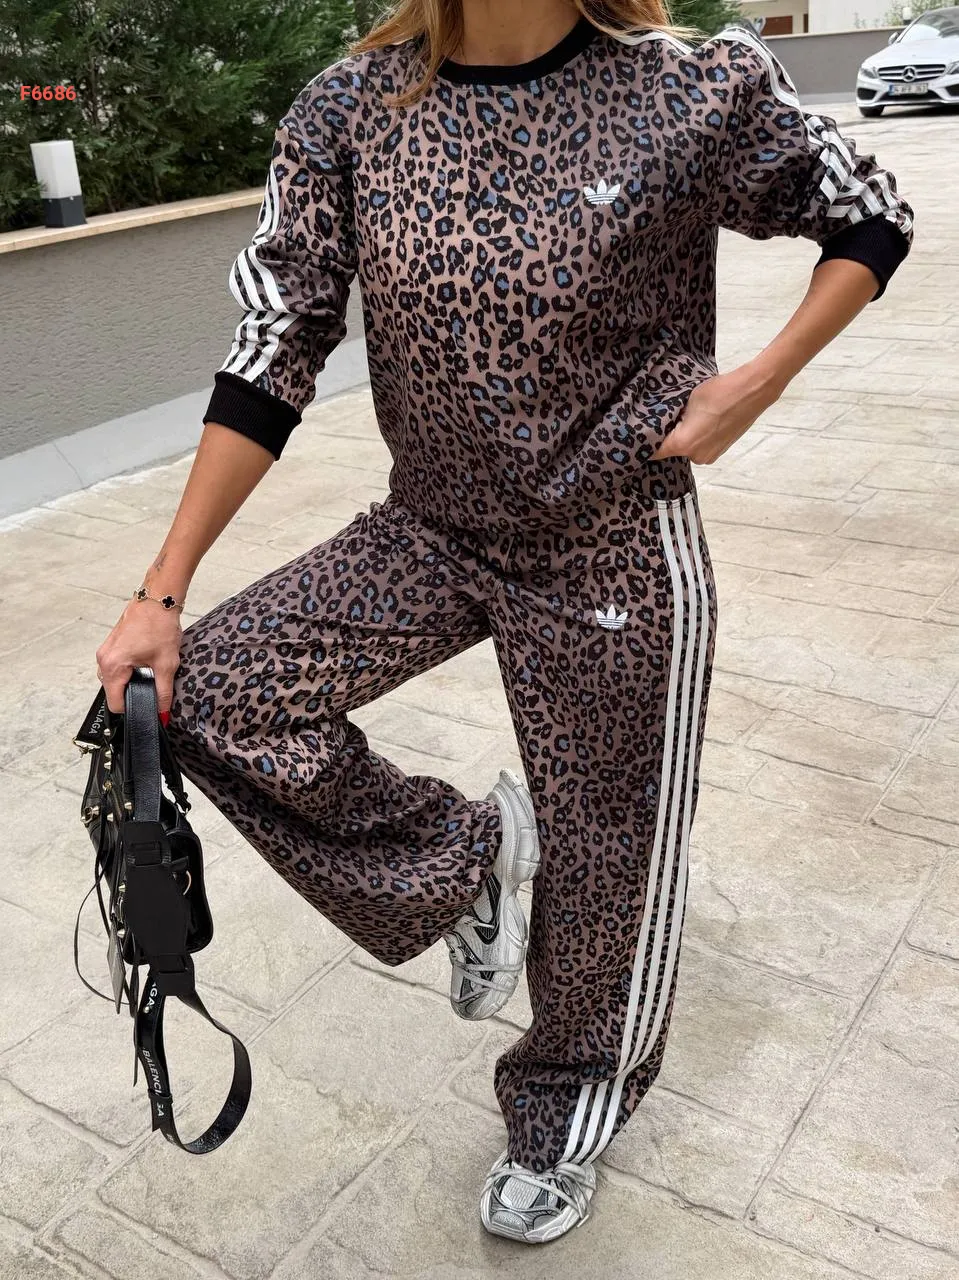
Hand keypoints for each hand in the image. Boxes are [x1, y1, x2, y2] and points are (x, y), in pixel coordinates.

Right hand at [95, 598, 183, 715]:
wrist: (157, 600)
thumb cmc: (159, 625)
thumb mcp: (166, 664)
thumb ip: (163, 692)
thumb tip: (162, 712)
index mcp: (113, 666)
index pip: (115, 704)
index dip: (132, 709)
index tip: (146, 707)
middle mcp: (104, 659)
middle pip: (113, 692)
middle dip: (132, 694)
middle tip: (152, 688)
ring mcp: (105, 652)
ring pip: (114, 680)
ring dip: (130, 682)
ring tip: (149, 672)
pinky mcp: (111, 646)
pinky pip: (116, 667)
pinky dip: (128, 671)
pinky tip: (144, 663)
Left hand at [651, 362, 785, 463]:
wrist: (753, 391)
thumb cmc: (720, 391)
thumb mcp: (685, 399)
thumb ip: (669, 415)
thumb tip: (660, 420)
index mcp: (683, 444)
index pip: (654, 450)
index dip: (645, 442)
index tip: (637, 435)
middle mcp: (696, 456)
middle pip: (671, 450)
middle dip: (667, 435)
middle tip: (669, 417)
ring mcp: (710, 455)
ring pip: (685, 447)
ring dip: (683, 435)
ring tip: (689, 415)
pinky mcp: (719, 451)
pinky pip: (699, 446)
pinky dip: (697, 436)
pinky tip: (702, 419)